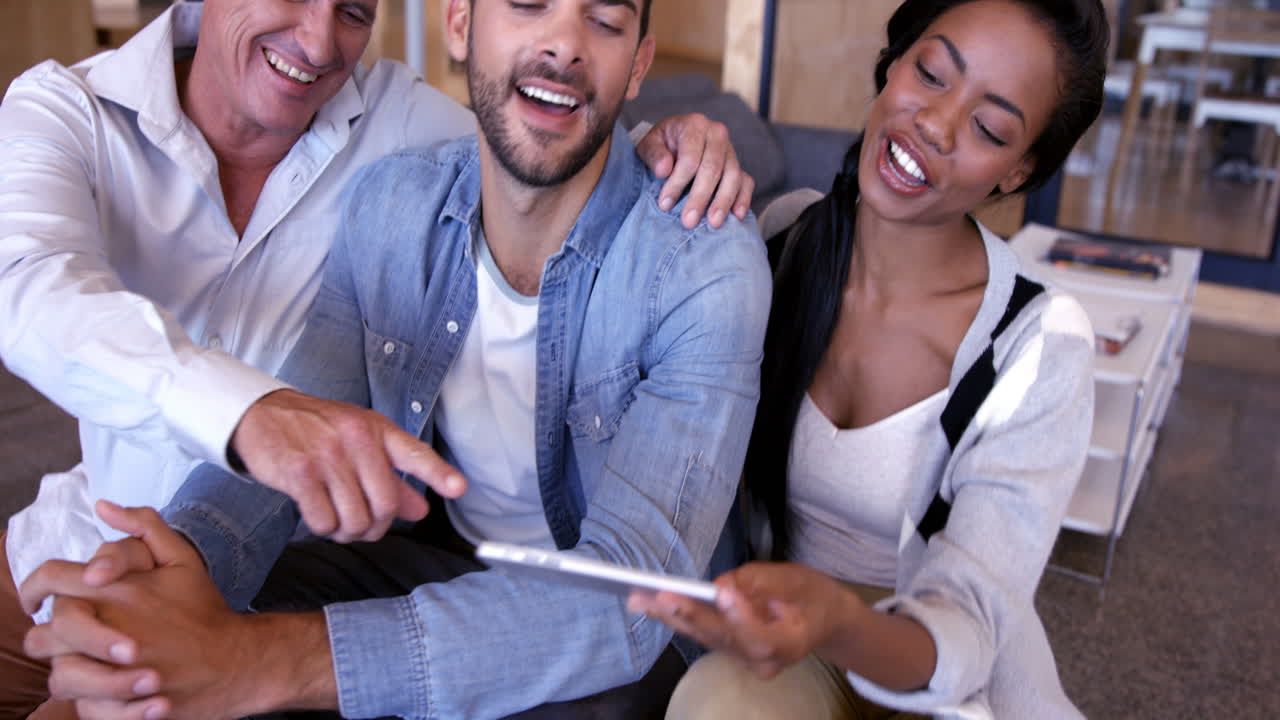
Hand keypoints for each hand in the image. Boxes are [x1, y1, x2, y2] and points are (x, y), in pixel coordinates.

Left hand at [22, 504, 260, 718]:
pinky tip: (112, 690)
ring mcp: (109, 670)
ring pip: (57, 674)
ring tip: (89, 668)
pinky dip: (92, 700)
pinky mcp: (116, 706)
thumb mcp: (182, 560)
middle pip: (44, 634)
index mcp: (115, 590)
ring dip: (68, 670)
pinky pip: (82, 706)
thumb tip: (103, 505)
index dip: (33, 588)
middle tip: (65, 640)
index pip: (50, 579)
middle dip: (51, 637)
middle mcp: (105, 627)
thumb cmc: (204, 611)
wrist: (234, 662)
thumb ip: (143, 527)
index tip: (35, 600)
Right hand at [232, 389, 466, 542]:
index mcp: (376, 430)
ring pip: (355, 518)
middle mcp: (356, 439)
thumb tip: (421, 510)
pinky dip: (324, 528)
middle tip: (363, 527)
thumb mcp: (358, 442)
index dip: (439, 473)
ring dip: (348, 532)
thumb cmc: (316, 429)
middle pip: (385, 504)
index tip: (459, 488)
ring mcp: (327, 455)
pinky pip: (324, 521)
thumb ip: (391, 476)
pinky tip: (318, 516)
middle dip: (376, 526)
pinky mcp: (300, 473)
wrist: (262, 414)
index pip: (414, 453)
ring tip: (338, 522)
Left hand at [628, 562, 862, 679]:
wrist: (822, 619)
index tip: (724, 591)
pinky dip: (676, 618)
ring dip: (670, 617)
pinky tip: (650, 603)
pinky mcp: (731, 651)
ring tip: (639, 598)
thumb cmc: (811, 595)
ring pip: (705, 638)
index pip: (760, 638)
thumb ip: (758, 584)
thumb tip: (718, 586)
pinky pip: (702, 635)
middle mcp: (764, 661)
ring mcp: (745, 660)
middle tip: (658, 597)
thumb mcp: (796, 579)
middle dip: (688, 615)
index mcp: (790, 644)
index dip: (740, 616)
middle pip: (723, 639)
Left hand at [636, 113, 754, 229]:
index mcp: (695, 125)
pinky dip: (743, 199)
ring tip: (713, 223)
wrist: (676, 140)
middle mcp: (717, 134)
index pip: (690, 158)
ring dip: (723, 202)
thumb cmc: (662, 145)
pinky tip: (736, 216)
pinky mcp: (739, 166)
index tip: (665, 204)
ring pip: (732, 176)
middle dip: (700, 197)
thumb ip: (653, 154)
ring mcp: (731, 151)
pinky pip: (746, 182)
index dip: (677, 183)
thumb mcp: (649, 145)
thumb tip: (664, 170)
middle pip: (712, 168)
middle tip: (688, 221)